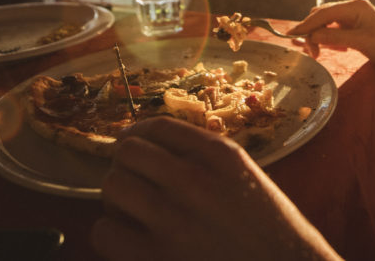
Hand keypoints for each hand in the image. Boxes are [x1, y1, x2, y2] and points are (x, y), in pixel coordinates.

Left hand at [91, 117, 340, 260]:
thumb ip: (205, 160)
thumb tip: (154, 151)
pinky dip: (112, 234)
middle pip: (128, 151)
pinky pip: (105, 231)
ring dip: (117, 198)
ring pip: (112, 186)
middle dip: (126, 165)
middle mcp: (193, 180)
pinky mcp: (152, 259)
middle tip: (132, 181)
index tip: (134, 144)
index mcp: (220, 156)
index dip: (138, 134)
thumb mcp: (246, 179)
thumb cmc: (270, 234)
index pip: (159, 127)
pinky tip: (129, 241)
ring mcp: (171, 221)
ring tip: (130, 212)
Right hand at [288, 0, 374, 67]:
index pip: (324, 13)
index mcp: (355, 6)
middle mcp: (352, 6)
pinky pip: (333, 27)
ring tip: (318, 52)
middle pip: (322, 15)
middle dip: (312, 32)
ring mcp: (352, 14)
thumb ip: (333, 37)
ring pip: (325, 21)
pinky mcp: (353, 23)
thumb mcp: (359, 42)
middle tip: (311, 52)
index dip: (306, 24)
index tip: (291, 35)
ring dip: (319, 35)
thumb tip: (311, 36)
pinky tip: (330, 48)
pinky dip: (327, 37)